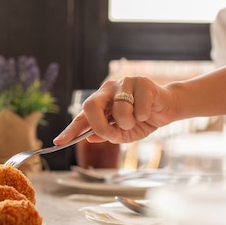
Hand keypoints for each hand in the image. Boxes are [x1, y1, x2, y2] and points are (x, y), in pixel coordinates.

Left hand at [54, 77, 180, 144]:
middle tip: (113, 135)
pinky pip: (139, 109)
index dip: (70, 130)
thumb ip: (106, 135)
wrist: (167, 109)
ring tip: (138, 119)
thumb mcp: (123, 134)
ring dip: (130, 123)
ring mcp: (124, 83)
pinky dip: (145, 117)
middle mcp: (108, 89)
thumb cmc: (142, 120)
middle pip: (91, 106)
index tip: (58, 142)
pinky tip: (149, 112)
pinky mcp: (142, 82)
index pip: (82, 117)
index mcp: (100, 102)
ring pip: (120, 112)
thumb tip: (90, 136)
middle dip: (100, 126)